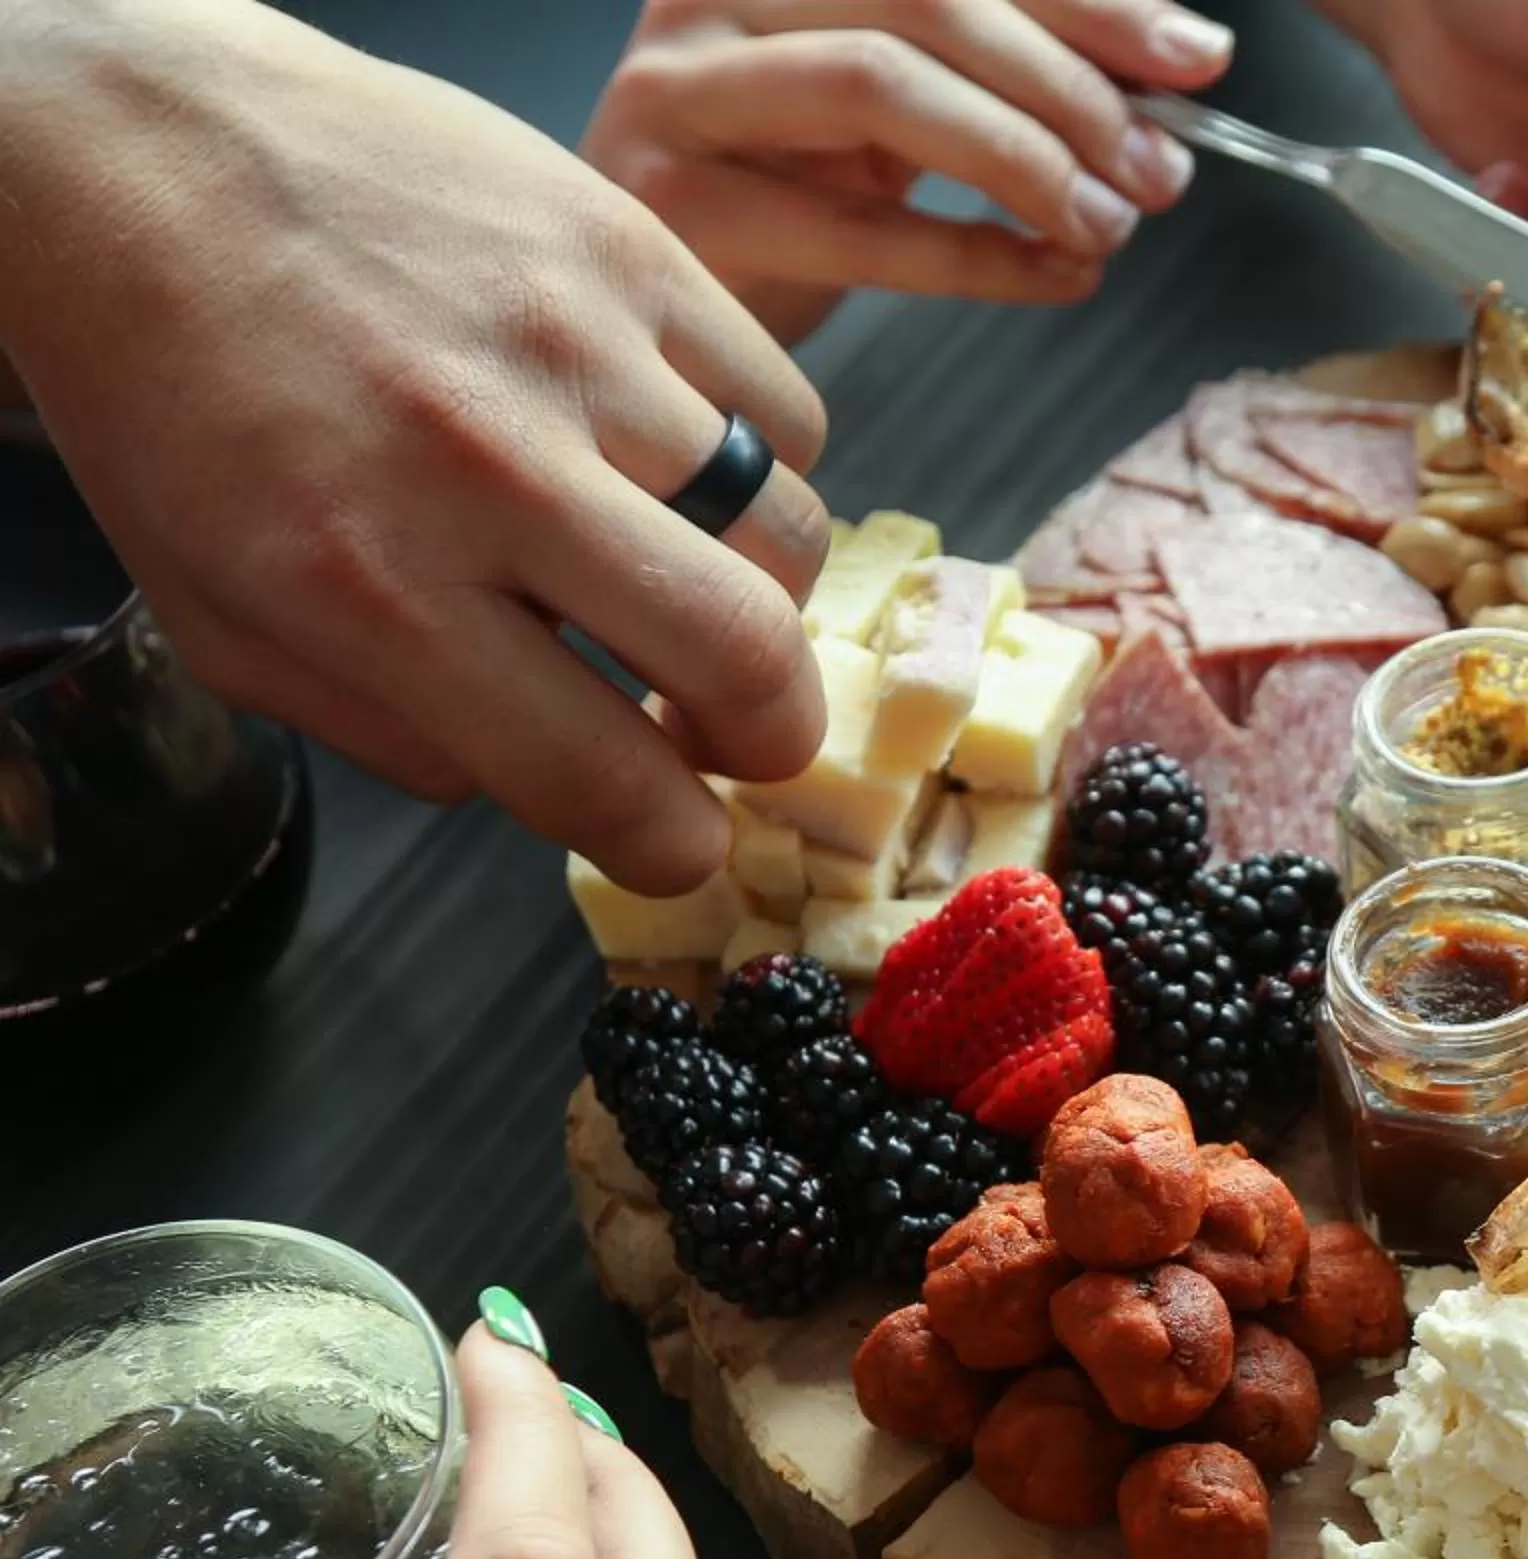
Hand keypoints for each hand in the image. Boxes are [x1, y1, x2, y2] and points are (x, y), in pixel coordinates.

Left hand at [0, 0, 831, 895]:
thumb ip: (394, 734)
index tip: (681, 836)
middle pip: (746, 661)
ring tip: (692, 575)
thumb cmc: (177, 396)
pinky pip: (787, 409)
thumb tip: (559, 779)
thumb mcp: (224, 624)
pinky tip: (680, 459)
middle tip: (738, 731)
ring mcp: (578, 349)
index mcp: (370, 589)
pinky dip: (758, 462)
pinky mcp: (633, 253)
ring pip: (792, 535)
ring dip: (761, 592)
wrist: (144, 155)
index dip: (672, 843)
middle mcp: (487, 471)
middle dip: (769, 738)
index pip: (602, 779)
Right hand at [586, 0, 1234, 343]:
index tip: (1198, 58)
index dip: (1090, 0)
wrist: (657, 304)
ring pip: (880, 84)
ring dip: (1024, 159)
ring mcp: (678, 89)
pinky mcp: (674, 209)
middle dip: (1069, 86)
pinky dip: (979, 256)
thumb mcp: (907, 96)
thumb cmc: (798, 184)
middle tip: (1162, 171)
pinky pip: (854, 228)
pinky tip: (1060, 278)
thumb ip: (1015, 61)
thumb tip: (1181, 57)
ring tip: (1111, 225)